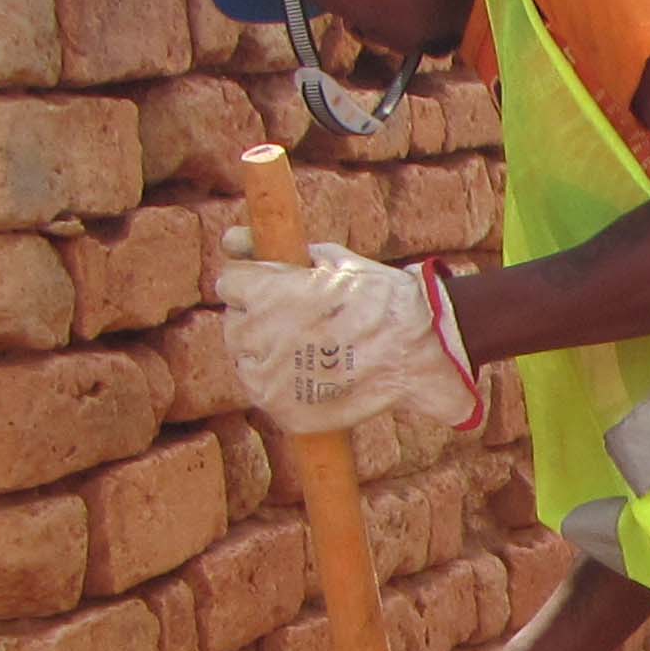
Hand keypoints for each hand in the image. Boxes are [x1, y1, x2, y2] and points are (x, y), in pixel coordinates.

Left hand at [215, 236, 479, 433]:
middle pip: (235, 324)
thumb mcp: (330, 260)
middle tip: (301, 322)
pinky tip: (316, 376)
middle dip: (260, 320)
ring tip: (311, 350)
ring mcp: (268, 379)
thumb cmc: (381, 299)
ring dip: (268, 355)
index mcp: (265, 294)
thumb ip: (274, 251)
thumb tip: (231, 239)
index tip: (279, 289)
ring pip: (246, 361)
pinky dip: (284, 387)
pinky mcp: (283, 411)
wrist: (420, 351)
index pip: (229, 282)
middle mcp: (258, 337)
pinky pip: (266, 395)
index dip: (255, 283)